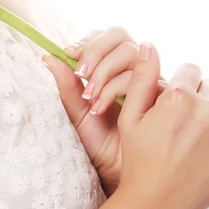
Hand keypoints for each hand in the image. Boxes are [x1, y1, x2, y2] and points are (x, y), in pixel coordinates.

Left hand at [43, 27, 167, 195]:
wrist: (119, 173)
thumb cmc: (100, 141)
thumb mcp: (77, 111)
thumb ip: (66, 84)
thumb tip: (47, 56)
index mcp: (114, 64)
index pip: (105, 35)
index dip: (88, 40)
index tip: (70, 52)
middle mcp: (134, 66)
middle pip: (120, 35)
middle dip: (97, 51)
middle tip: (81, 74)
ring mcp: (150, 78)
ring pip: (131, 52)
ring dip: (105, 72)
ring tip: (91, 98)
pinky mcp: (161, 94)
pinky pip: (142, 76)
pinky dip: (116, 88)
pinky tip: (101, 109)